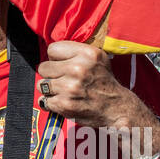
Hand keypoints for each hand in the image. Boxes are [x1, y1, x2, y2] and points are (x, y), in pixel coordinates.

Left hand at [37, 41, 154, 132]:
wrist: (118, 109)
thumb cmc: (104, 82)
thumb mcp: (98, 58)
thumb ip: (75, 52)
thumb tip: (49, 53)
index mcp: (87, 54)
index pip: (52, 49)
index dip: (56, 58)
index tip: (63, 65)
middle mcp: (79, 69)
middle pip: (43, 67)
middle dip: (51, 74)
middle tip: (64, 80)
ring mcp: (70, 87)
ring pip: (41, 84)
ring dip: (50, 89)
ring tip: (65, 91)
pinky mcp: (65, 104)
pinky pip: (44, 100)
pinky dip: (52, 103)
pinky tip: (65, 101)